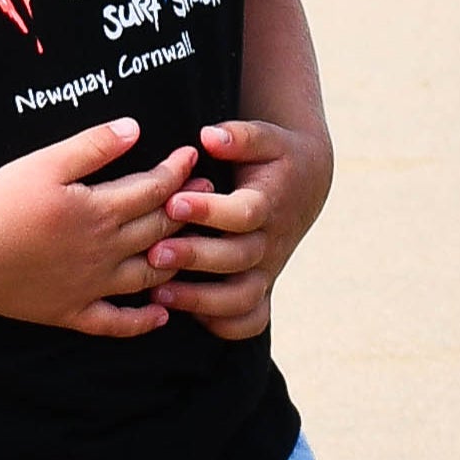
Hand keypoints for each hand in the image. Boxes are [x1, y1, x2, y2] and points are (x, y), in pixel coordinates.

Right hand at [0, 116, 198, 336]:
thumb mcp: (45, 164)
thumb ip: (92, 146)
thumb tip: (135, 128)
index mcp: (99, 211)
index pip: (154, 189)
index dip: (177, 170)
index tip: (192, 155)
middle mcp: (104, 251)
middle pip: (160, 229)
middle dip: (188, 209)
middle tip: (211, 195)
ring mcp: (91, 286)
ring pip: (149, 276)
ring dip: (176, 261)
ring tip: (194, 248)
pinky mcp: (71, 312)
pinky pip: (115, 324)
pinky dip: (142, 322)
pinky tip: (161, 316)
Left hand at [146, 115, 325, 341]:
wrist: (305, 186)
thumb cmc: (275, 158)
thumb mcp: (265, 138)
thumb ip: (240, 136)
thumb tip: (209, 136)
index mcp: (270, 204)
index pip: (244, 214)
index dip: (210, 211)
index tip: (174, 201)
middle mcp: (270, 242)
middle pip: (238, 259)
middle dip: (195, 258)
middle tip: (154, 253)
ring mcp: (267, 270)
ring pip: (241, 298)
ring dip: (201, 300)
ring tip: (158, 292)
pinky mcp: (261, 288)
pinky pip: (247, 320)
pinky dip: (220, 324)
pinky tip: (183, 311)